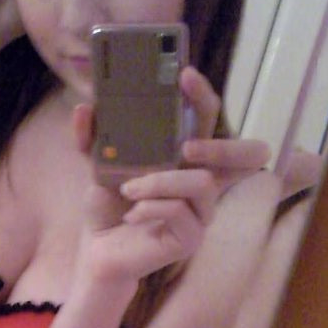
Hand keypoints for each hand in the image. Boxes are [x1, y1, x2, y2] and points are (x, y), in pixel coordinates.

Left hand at [71, 75, 270, 282]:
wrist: (99, 252)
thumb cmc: (108, 208)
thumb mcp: (98, 168)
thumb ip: (93, 139)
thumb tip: (85, 108)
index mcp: (184, 159)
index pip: (209, 122)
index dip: (204, 97)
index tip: (183, 75)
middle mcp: (200, 182)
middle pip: (242, 157)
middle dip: (221, 145)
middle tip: (186, 146)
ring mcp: (200, 212)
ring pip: (200, 183)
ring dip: (161, 182)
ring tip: (128, 189)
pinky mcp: (190, 237)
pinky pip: (180, 212)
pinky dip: (152, 208)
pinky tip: (131, 215)